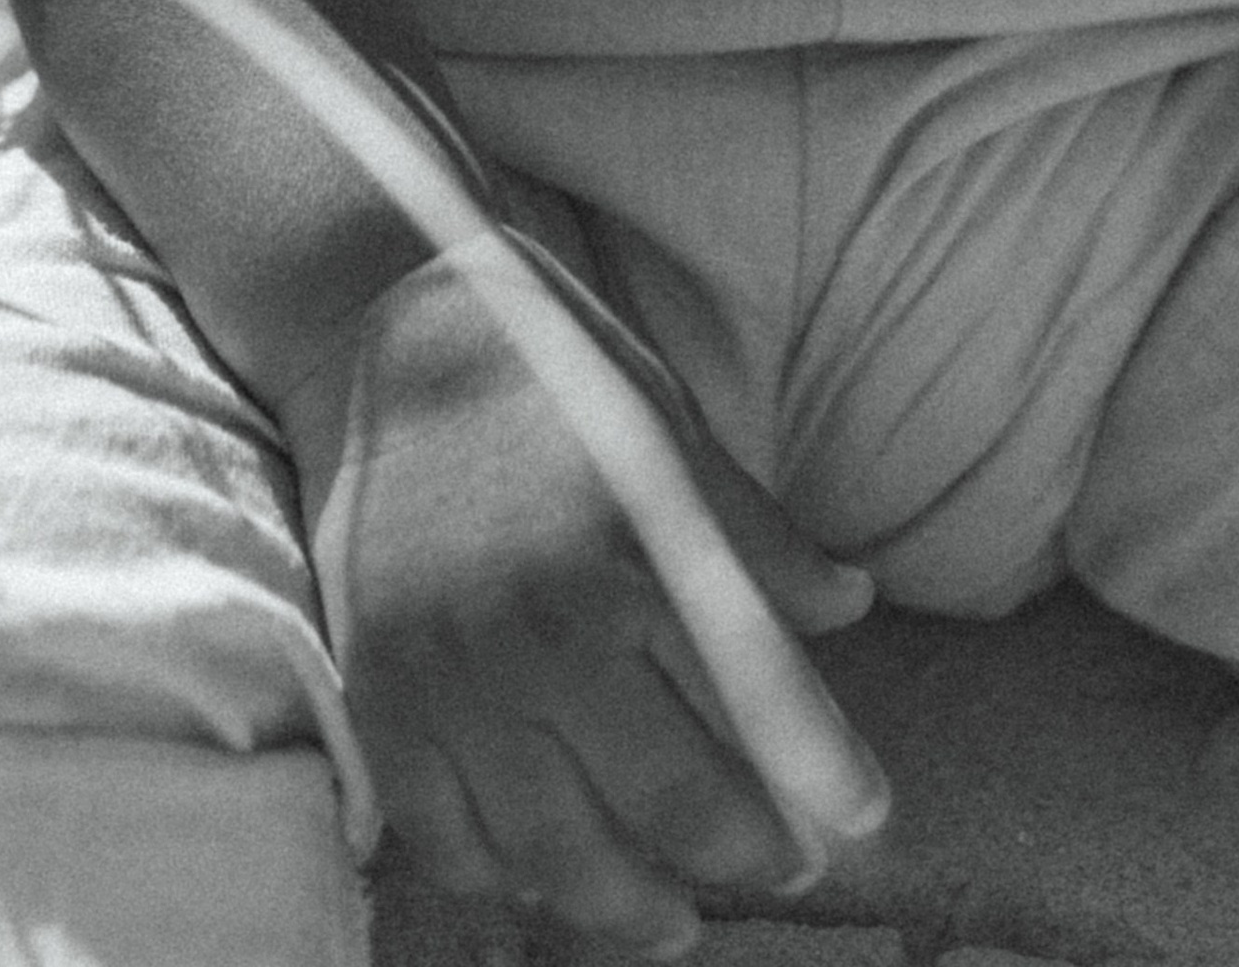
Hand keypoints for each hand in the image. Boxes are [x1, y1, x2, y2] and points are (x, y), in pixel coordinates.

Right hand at [279, 256, 887, 958]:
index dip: (820, 783)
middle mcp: (537, 636)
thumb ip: (756, 541)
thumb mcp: (670, 438)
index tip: (861, 820)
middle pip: (663, 812)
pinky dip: (501, 882)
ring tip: (672, 919)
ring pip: (552, 857)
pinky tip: (547, 881)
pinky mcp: (377, 697)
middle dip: (739, 857)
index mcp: (624, 563)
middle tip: (779, 869)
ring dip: (626, 910)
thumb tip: (851, 606)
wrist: (386, 331)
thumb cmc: (550, 377)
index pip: (752, 712)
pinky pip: (443, 839)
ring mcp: (447, 678)